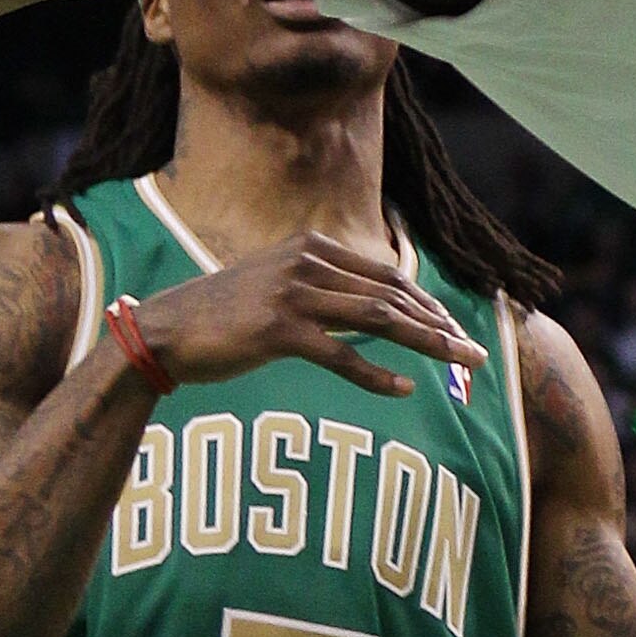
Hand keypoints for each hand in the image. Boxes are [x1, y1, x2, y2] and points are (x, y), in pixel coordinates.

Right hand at [133, 231, 487, 396]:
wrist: (162, 331)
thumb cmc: (223, 315)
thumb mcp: (278, 284)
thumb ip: (323, 286)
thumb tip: (378, 305)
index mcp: (312, 248)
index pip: (388, 275)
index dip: (427, 303)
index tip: (454, 328)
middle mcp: (307, 263)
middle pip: (392, 295)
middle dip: (439, 324)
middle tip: (473, 351)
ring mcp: (292, 295)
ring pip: (378, 320)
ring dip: (426, 343)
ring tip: (459, 362)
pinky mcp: (277, 331)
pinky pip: (340, 355)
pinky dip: (376, 374)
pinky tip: (403, 388)